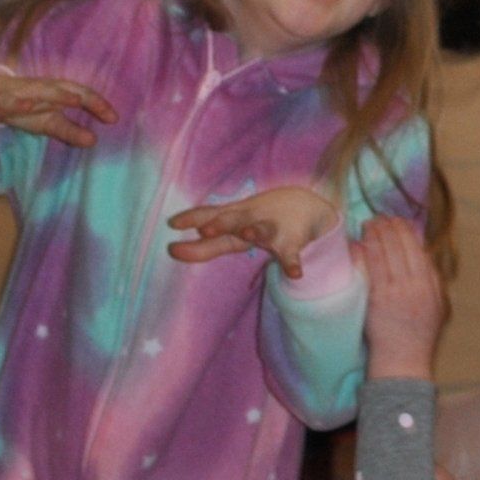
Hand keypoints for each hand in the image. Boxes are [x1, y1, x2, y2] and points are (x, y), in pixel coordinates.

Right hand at [0, 66, 116, 148]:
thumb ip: (70, 131)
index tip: (114, 119)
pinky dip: (19, 101)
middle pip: (68, 90)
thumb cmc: (25, 108)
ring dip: (57, 93)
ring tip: (74, 100)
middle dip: (86, 98)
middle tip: (105, 111)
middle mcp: (44, 89)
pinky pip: (11, 100)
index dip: (98, 105)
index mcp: (57, 94)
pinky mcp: (1, 100)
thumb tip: (93, 142)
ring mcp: (23, 92)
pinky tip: (28, 105)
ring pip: (42, 91)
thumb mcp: (48, 122)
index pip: (82, 96)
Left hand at [169, 183, 337, 277]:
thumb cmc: (262, 219)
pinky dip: (293, 263)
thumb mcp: (235, 229)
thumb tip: (173, 251)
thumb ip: (207, 243)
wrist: (307, 205)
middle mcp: (251, 221)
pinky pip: (293, 254)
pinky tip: (294, 274)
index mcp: (235, 218)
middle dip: (222, 223)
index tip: (173, 223)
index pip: (212, 215)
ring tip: (249, 234)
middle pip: (235, 220)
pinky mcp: (292, 243)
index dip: (193, 218)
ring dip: (257, 231)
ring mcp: (273, 230)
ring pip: (264, 229)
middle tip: (206, 228)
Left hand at [361, 213, 446, 374]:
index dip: (406, 231)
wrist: (403, 362)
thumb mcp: (437, 307)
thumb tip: (422, 254)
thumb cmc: (418, 337)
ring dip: (375, 234)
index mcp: (430, 285)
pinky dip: (364, 252)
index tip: (397, 221)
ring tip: (367, 224)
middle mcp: (415, 285)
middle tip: (378, 217)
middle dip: (389, 227)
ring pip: (385, 253)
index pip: (418, 248)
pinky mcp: (377, 299)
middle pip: (401, 246)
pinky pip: (370, 268)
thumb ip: (432, 280)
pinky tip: (358, 243)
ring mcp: (395, 291)